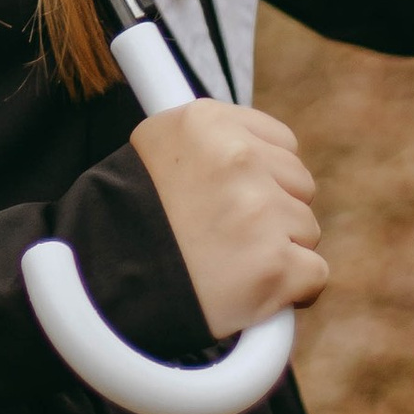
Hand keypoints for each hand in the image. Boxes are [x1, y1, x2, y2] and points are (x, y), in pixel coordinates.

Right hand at [131, 100, 327, 337]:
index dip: (261, 179)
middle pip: (299, 185)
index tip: (234, 202)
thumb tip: (258, 145)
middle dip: (273, 214)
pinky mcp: (274, 265)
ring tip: (225, 264)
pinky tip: (250, 291)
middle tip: (224, 237)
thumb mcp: (155, 154)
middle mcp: (236, 157)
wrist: (99, 288)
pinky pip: (314, 274)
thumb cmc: (126, 225)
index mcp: (206, 122)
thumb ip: (210, 145)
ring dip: (278, 251)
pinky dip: (290, 291)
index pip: (281, 143)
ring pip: (307, 230)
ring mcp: (258, 211)